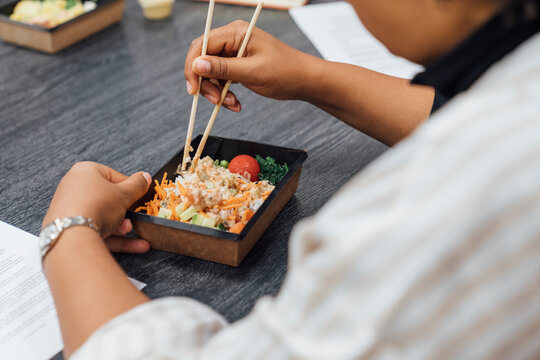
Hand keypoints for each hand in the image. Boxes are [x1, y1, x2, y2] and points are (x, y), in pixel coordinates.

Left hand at [42, 162, 151, 252]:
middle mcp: (74, 187)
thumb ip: (137, 185)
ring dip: (121, 226)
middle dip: (125, 211)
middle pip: (108, 199)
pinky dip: (116, 238)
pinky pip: (97, 230)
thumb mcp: (124, 193)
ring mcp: (70, 209)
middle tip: (134, 216)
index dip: (129, 187)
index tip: (139, 196)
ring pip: (103, 217)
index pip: (113, 176)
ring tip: (129, 230)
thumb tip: (145, 177)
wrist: (71, 235)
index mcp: (85, 171)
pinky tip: (136, 245)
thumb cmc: (98, 205)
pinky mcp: (69, 229)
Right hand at [185, 20, 320, 110]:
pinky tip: (235, 103)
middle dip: (206, 83)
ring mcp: (235, 52)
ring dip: (217, 92)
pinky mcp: (238, 65)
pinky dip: (224, 93)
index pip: (201, 45)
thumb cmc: (285, 72)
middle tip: (215, 101)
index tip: (193, 89)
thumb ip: (223, 68)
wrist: (304, 81)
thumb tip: (197, 65)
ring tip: (232, 104)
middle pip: (203, 59)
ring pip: (211, 72)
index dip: (193, 67)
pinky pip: (221, 79)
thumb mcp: (252, 72)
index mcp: (236, 32)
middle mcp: (233, 39)